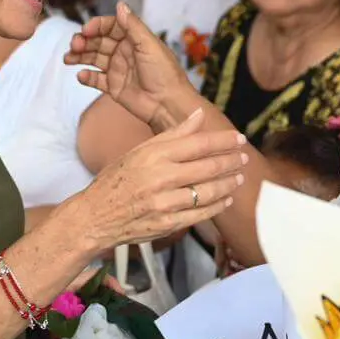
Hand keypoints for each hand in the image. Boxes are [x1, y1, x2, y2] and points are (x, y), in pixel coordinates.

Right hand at [66, 3, 193, 125]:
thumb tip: (120, 5)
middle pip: (98, 41)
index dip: (96, 26)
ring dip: (80, 56)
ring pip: (93, 59)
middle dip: (84, 41)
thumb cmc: (164, 73)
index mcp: (133, 39)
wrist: (168, 105)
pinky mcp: (114, 87)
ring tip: (68, 59)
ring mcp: (118, 69)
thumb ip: (133, 26)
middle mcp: (124, 52)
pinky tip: (82, 75)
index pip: (110, 27)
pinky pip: (96, 79)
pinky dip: (87, 77)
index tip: (86, 30)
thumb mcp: (149, 45)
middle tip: (75, 45)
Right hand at [82, 109, 247, 247]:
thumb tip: (199, 114)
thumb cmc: (118, 180)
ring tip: (238, 177)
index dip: (223, 140)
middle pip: (208, 167)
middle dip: (231, 161)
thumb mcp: (141, 150)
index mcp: (154, 155)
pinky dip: (217, 205)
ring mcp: (164, 203)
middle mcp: (160, 178)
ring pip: (208, 191)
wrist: (95, 216)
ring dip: (228, 183)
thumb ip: (174, 134)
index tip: (239, 138)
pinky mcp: (167, 224)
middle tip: (244, 157)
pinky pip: (201, 214)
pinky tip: (225, 198)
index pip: (198, 144)